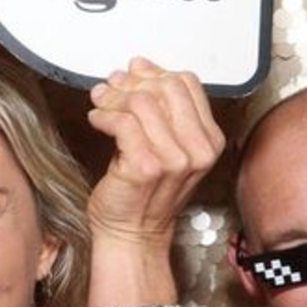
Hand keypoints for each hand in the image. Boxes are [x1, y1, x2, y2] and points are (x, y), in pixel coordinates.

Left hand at [85, 58, 223, 248]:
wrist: (133, 236)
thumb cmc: (145, 195)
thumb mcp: (170, 150)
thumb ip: (164, 113)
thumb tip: (140, 70)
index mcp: (209, 141)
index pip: (187, 84)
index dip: (156, 72)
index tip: (134, 73)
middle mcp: (197, 149)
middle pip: (166, 86)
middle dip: (133, 82)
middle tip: (112, 87)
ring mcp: (173, 159)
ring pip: (142, 101)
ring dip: (113, 97)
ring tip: (101, 104)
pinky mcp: (146, 166)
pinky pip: (123, 122)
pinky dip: (104, 115)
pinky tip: (97, 120)